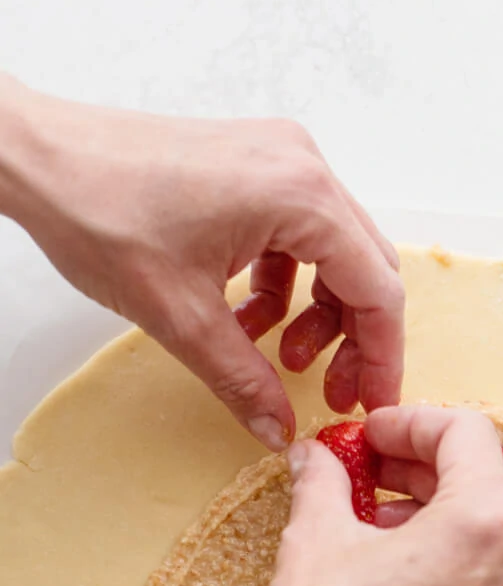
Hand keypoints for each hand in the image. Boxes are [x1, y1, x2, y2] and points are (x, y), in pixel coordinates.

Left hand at [0, 75, 402, 449]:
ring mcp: (279, 159)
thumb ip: (242, 380)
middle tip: (331, 389)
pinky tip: (247, 316)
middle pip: (364, 268)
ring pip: (334, 252)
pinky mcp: (253, 164)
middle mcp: (303, 167)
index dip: (381, 356)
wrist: (37, 156)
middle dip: (354, 337)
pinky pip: (296, 234)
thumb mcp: (181, 317)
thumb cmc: (100, 210)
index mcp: (301, 196)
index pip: (377, 289)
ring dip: (317, 312)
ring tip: (277, 355)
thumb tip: (279, 429)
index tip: (370, 402)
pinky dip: (285, 282)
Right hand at [234, 406, 502, 585]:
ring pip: (490, 544)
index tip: (368, 436)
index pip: (467, 435)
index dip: (411, 421)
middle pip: (483, 488)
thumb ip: (325, 481)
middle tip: (366, 474)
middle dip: (422, 472)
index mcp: (484, 524)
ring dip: (437, 522)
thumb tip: (316, 457)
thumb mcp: (314, 537)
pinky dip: (454, 575)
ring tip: (374, 532)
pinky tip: (402, 583)